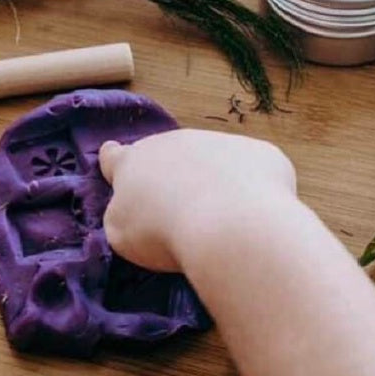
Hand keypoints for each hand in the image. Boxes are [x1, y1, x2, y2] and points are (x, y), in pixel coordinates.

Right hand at [98, 129, 297, 273]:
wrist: (229, 226)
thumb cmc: (163, 232)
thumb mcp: (122, 233)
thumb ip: (124, 212)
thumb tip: (137, 206)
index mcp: (133, 163)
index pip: (114, 157)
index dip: (114, 161)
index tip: (115, 159)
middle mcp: (173, 143)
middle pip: (167, 156)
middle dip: (171, 177)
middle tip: (179, 213)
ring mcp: (218, 142)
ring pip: (212, 159)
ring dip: (213, 181)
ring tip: (222, 220)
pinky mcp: (259, 152)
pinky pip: (252, 170)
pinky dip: (252, 188)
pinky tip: (255, 216)